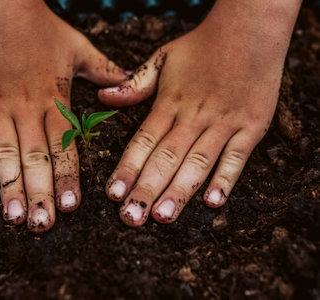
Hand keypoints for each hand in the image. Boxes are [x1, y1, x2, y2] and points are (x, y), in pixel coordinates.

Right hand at [0, 0, 126, 231]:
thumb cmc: (41, 28)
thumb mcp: (79, 46)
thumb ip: (105, 69)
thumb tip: (129, 84)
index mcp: (54, 96)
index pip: (64, 144)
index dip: (67, 176)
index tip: (70, 206)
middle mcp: (26, 106)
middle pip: (35, 156)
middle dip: (40, 193)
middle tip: (43, 226)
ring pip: (4, 153)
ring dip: (9, 188)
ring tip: (15, 218)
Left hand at [99, 0, 300, 225]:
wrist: (250, 29)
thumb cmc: (202, 47)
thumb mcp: (163, 59)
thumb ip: (135, 85)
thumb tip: (103, 98)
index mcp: (170, 103)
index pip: (143, 141)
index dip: (127, 168)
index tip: (113, 194)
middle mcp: (194, 116)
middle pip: (167, 158)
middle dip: (147, 189)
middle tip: (132, 218)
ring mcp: (224, 122)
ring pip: (198, 162)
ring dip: (180, 191)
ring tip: (162, 217)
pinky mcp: (251, 126)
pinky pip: (238, 156)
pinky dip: (226, 178)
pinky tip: (213, 202)